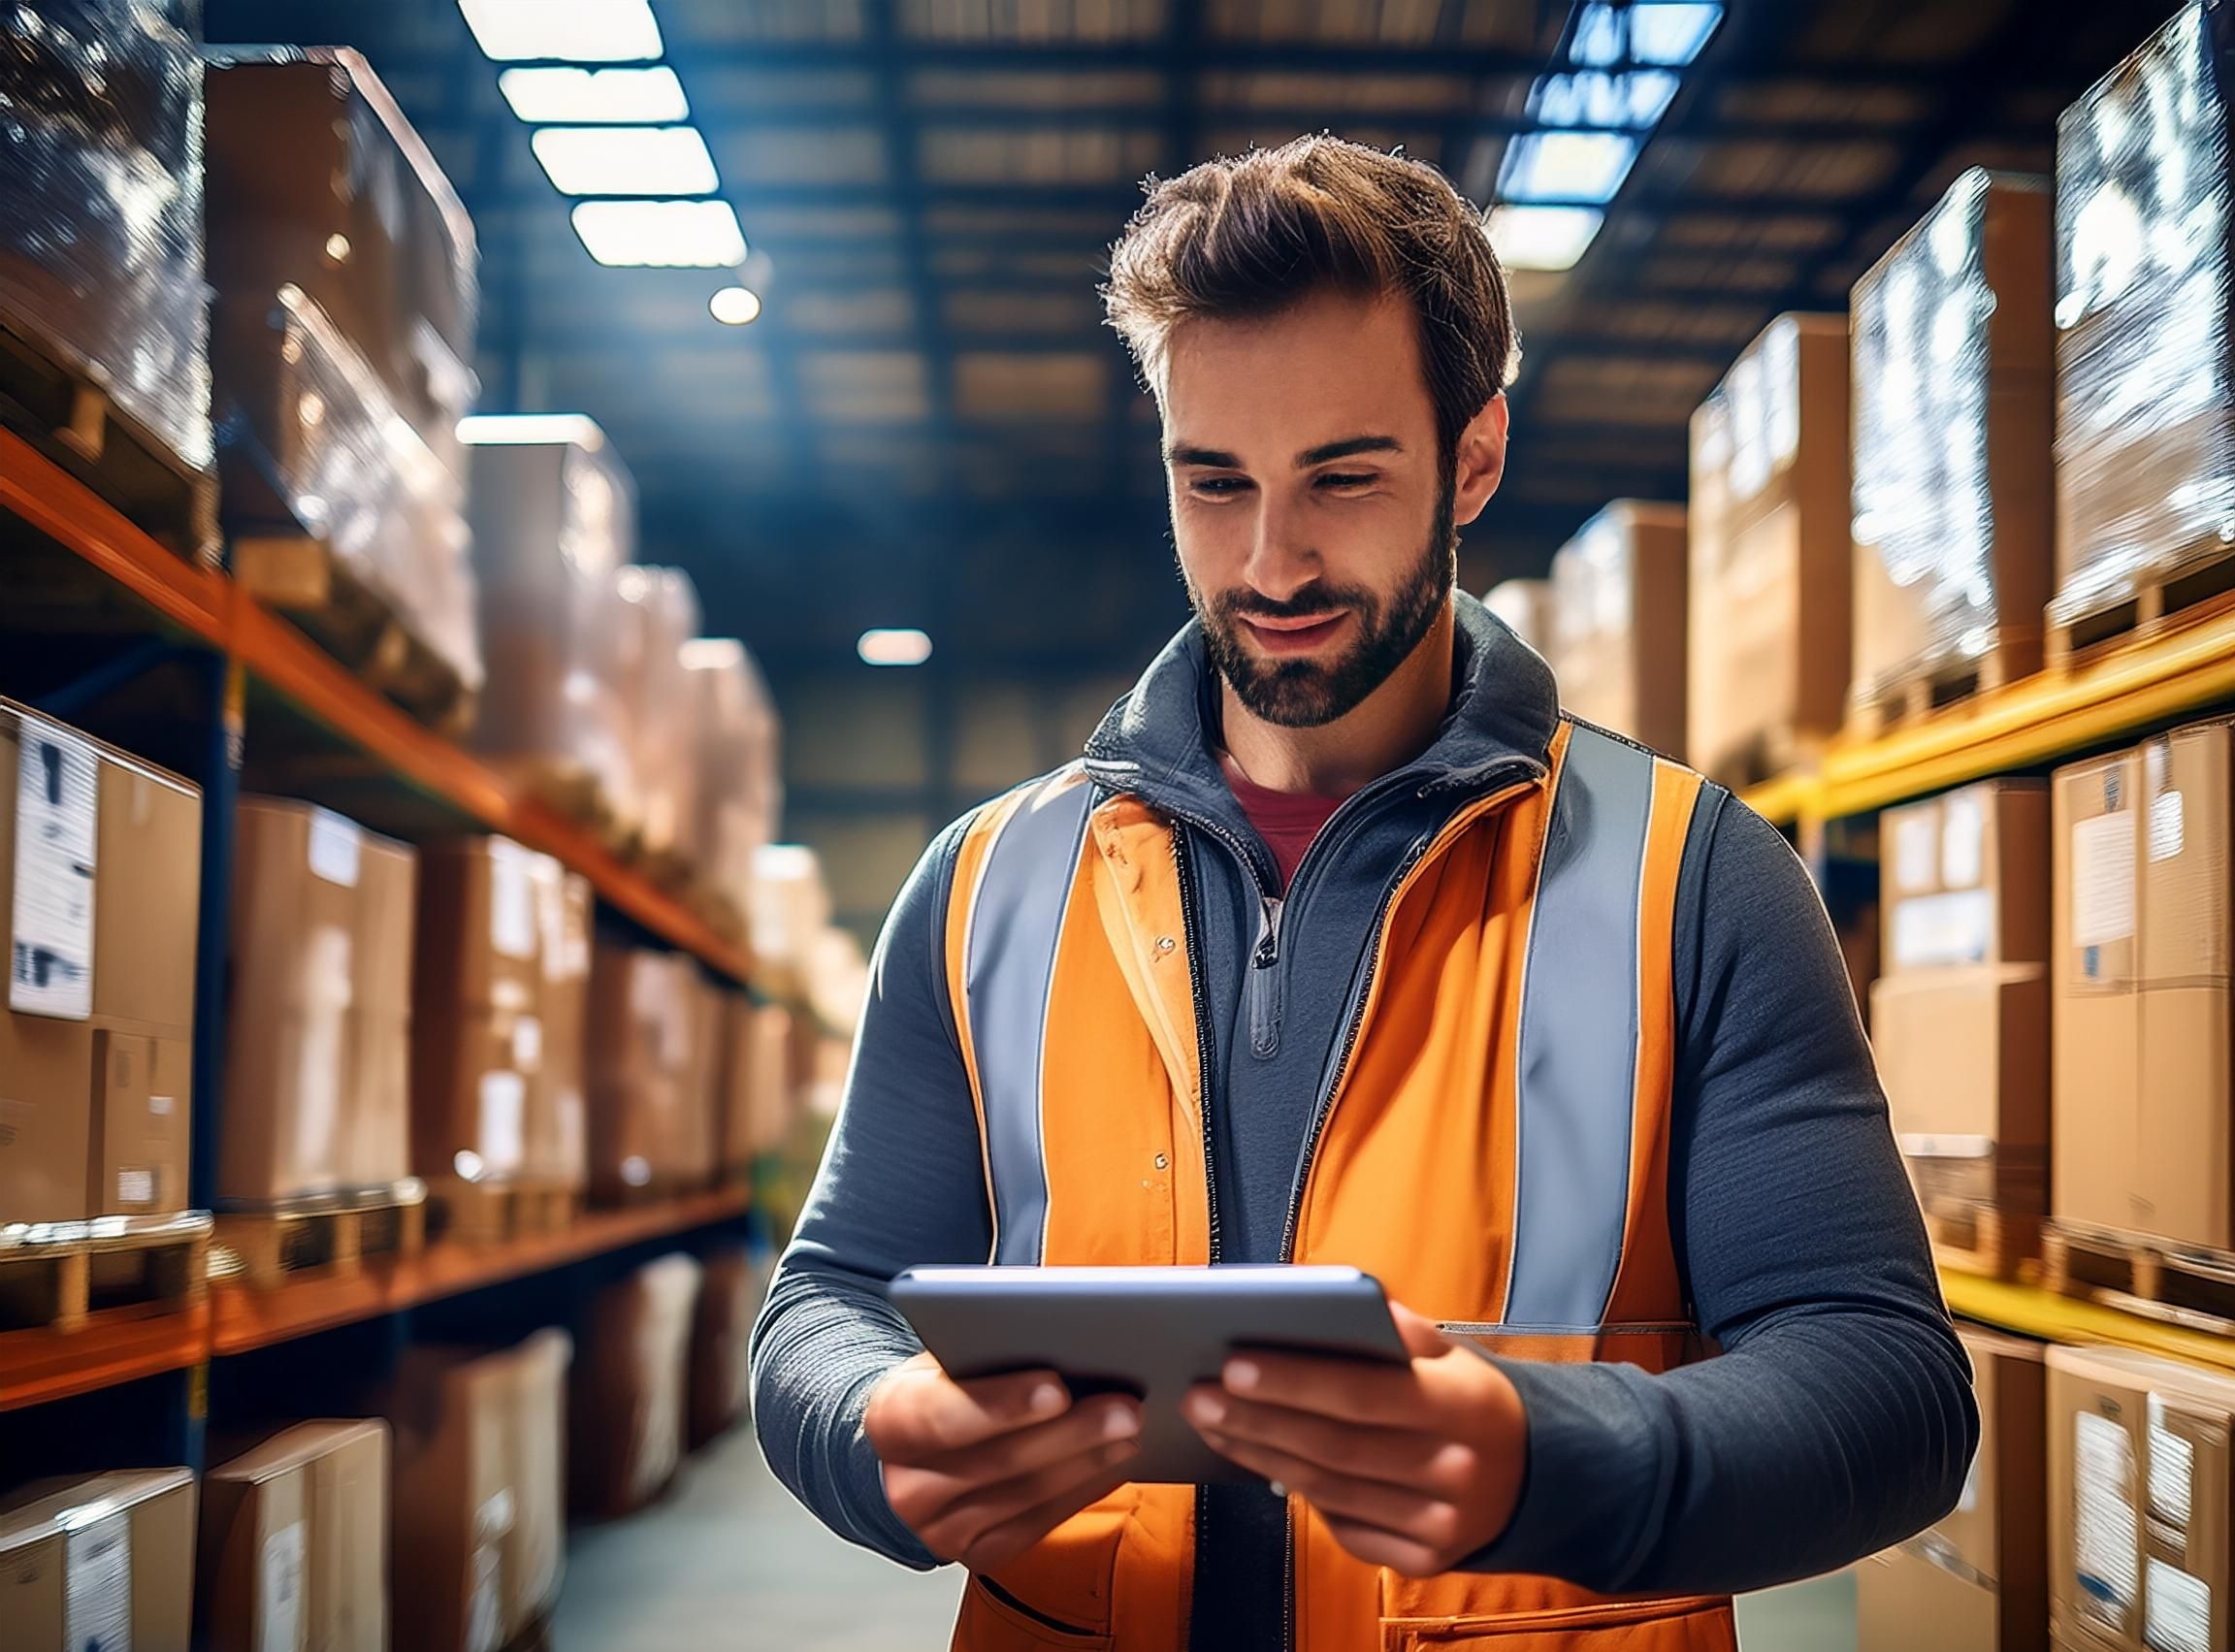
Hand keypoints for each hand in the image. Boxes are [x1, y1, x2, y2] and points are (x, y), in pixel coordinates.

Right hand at [865, 1352, 1142, 1570]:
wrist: (913, 1449)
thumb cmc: (944, 1387)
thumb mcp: (945, 1355)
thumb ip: (983, 1348)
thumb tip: (1057, 1336)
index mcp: (890, 1420)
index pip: (943, 1415)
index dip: (1003, 1403)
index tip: (1058, 1386)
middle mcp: (908, 1485)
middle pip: (1000, 1461)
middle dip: (1071, 1432)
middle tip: (1126, 1407)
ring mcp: (942, 1529)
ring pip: (1027, 1496)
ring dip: (1087, 1461)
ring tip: (1130, 1430)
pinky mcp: (978, 1554)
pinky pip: (1040, 1524)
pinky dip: (1082, 1490)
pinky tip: (1113, 1463)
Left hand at [1182, 1304, 1526, 1575]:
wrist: (1539, 1477)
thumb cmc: (1469, 1400)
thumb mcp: (1455, 1355)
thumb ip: (1402, 1331)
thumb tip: (1340, 1300)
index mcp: (1462, 1404)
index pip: (1364, 1392)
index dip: (1294, 1381)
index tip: (1231, 1363)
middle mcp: (1455, 1468)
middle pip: (1336, 1448)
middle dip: (1257, 1421)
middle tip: (1198, 1396)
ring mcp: (1442, 1524)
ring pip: (1331, 1492)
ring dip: (1262, 1457)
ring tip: (1214, 1426)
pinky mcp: (1427, 1560)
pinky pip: (1348, 1529)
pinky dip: (1301, 1497)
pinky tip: (1264, 1464)